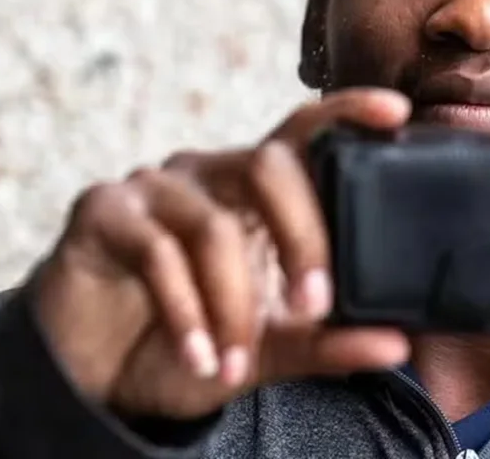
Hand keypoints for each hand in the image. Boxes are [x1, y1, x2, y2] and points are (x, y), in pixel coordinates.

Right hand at [32, 88, 412, 418]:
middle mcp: (208, 173)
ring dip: (232, 303)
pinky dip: (184, 311)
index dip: (346, 113)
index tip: (395, 111)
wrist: (93, 377)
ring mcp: (153, 187)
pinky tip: (197, 354)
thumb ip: (327, 343)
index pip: (304, 134)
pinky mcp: (102, 212)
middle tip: (314, 306)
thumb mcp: (264, 352)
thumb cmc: (186, 342)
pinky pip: (156, 251)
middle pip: (269, 167)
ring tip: (234, 363)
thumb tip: (396, 345)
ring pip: (214, 226)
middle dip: (302, 237)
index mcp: (255, 190)